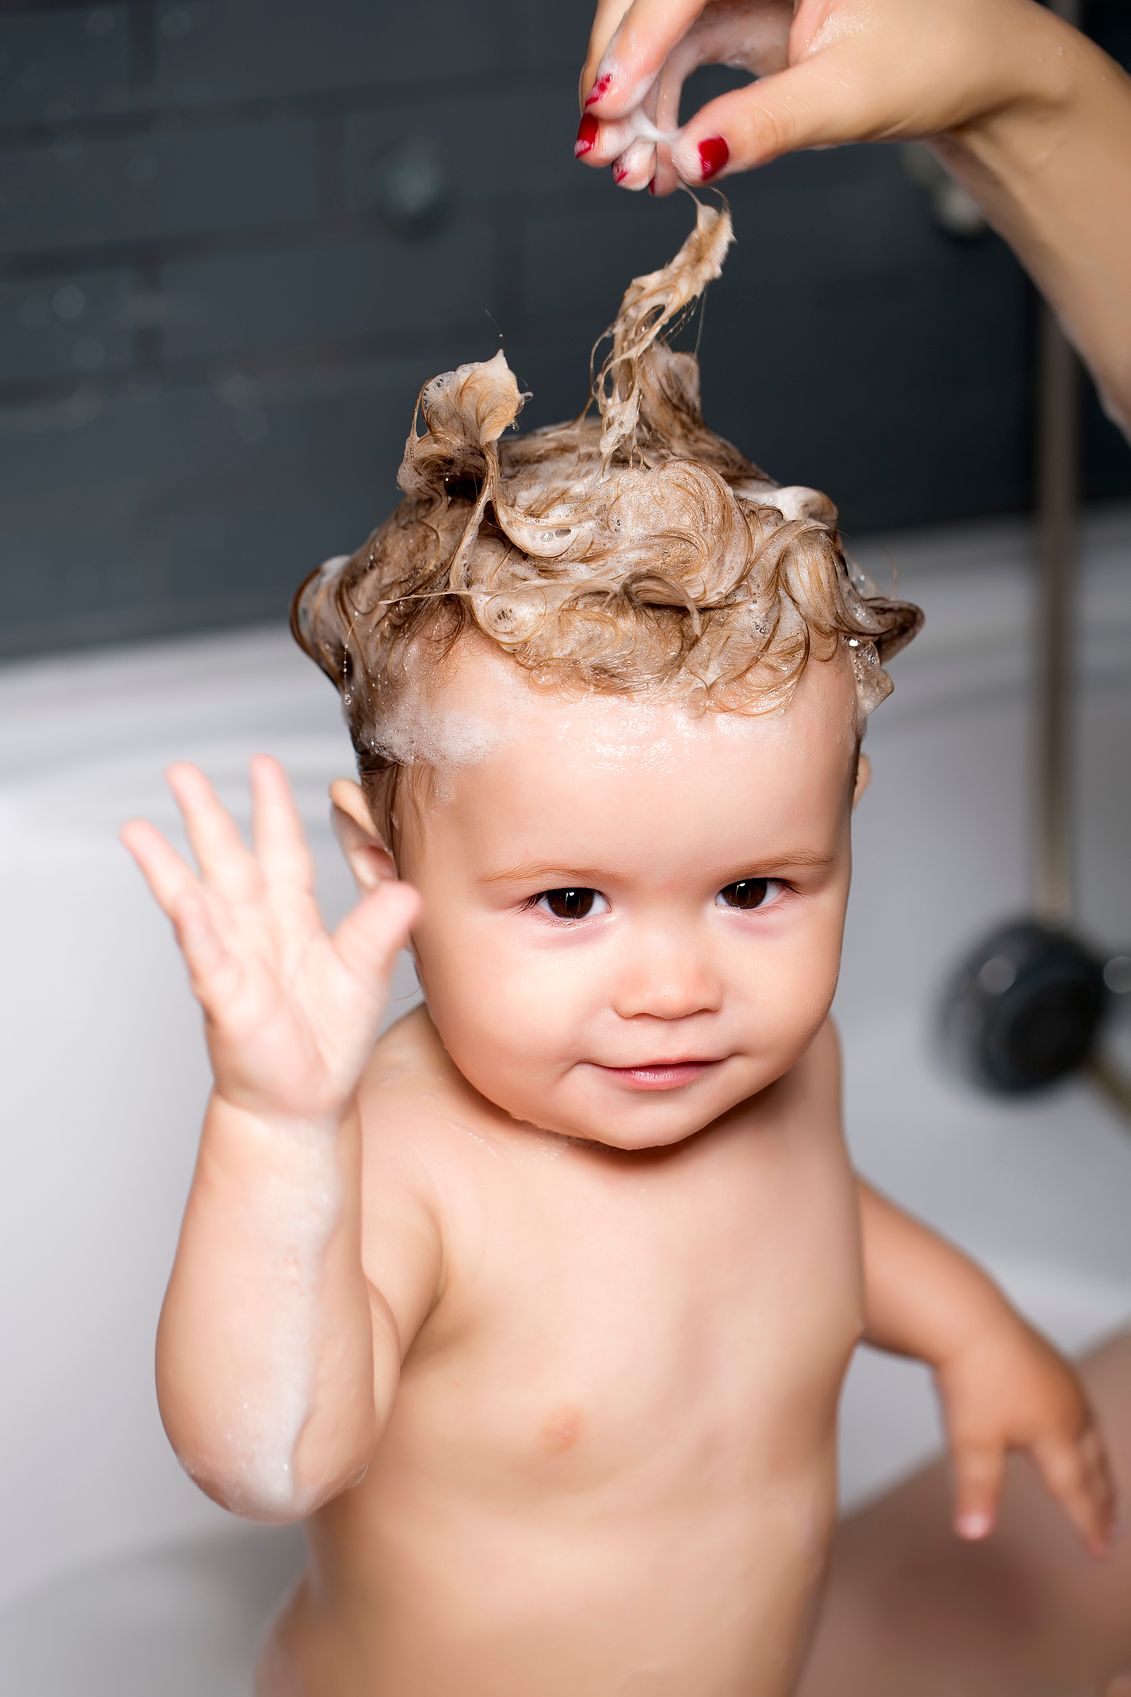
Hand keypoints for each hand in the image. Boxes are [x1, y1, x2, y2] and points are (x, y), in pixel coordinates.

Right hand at [120, 755, 418, 1126]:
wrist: (306, 1102)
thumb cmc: (330, 1039)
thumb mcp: (367, 973)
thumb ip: (381, 928)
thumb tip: (409, 889)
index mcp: (292, 919)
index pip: (282, 850)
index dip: (273, 808)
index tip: (264, 764)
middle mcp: (256, 932)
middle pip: (227, 861)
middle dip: (206, 815)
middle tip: (181, 771)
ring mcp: (235, 962)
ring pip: (197, 902)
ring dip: (168, 866)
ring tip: (138, 829)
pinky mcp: (227, 998)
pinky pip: (209, 958)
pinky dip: (197, 929)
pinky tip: (183, 900)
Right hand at [575, 0, 1064, 192]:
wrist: (974, 70)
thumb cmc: (937, 58)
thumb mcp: (850, 97)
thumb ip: (766, 125)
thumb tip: (688, 159)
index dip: (638, 40)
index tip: (608, 107)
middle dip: (617, 73)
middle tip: (600, 151)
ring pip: (653, 29)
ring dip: (630, 104)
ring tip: (628, 174)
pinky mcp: (737, 13)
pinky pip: (675, 57)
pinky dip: (657, 111)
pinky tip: (655, 162)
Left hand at [932, 1307, 1118, 1559]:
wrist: (966, 1317)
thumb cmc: (970, 1378)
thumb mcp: (971, 1441)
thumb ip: (977, 1491)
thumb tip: (973, 1534)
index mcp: (1055, 1434)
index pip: (1076, 1490)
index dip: (1089, 1524)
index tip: (1100, 1552)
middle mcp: (1068, 1410)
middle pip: (1094, 1466)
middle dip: (1104, 1501)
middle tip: (1112, 1530)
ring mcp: (1063, 1382)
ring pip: (1091, 1435)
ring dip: (1099, 1467)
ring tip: (1102, 1486)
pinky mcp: (1050, 1361)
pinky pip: (1079, 1406)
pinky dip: (1085, 1431)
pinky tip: (1075, 1429)